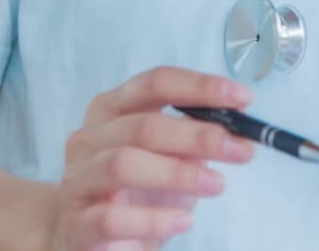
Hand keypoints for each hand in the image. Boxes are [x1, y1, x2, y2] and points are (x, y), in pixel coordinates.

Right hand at [51, 66, 257, 250]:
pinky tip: (183, 221)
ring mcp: (78, 179)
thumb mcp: (168, 160)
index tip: (243, 99)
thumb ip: (193, 142)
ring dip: (178, 174)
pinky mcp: (75, 222)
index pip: (156, 83)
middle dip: (198, 135)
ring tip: (217, 185)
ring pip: (123, 164)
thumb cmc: (133, 192)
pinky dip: (154, 218)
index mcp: (112, 109)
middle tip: (241, 149)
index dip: (200, 87)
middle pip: (143, 125)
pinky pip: (112, 217)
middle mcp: (89, 137)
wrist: (84, 237)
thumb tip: (236, 132)